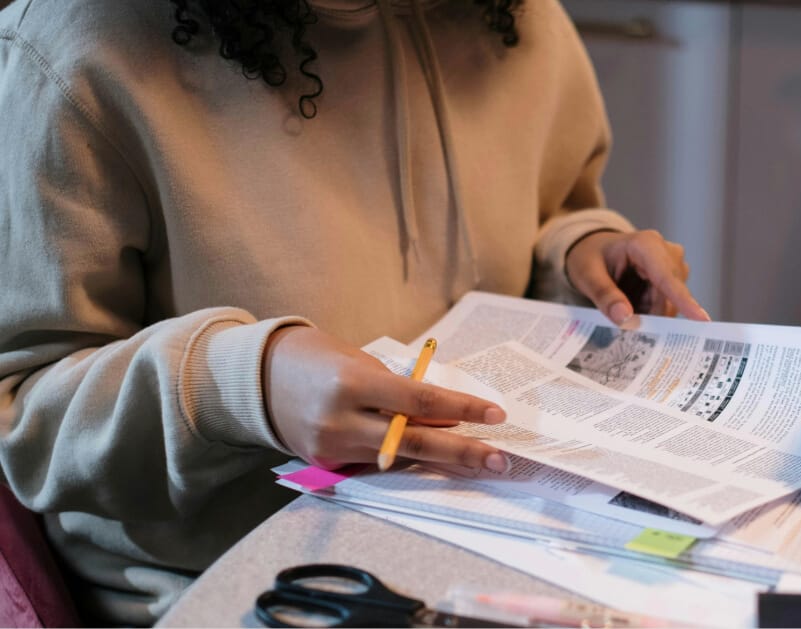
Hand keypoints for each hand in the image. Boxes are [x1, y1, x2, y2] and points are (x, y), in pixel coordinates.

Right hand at [261, 326, 508, 471]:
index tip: (494, 414)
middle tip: (500, 459)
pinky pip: (375, 465)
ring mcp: (331, 447)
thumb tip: (446, 418)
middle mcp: (341, 420)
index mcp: (353, 384)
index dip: (460, 410)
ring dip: (442, 462)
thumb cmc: (321, 359)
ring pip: (399, 459)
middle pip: (415, 442)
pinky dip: (405, 462)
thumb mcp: (364, 364)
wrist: (262, 377)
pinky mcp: (324, 465)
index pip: (419, 402)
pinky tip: (434, 463)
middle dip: (462, 452)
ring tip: (479, 463)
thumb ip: (401, 392)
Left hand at [565, 230, 709, 324]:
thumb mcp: (587, 275)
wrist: (594, 250)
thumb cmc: (590, 257)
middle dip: (649, 315)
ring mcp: (673, 266)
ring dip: (647, 314)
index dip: (684, 300)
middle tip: (625, 328)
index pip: (667, 277)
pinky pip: (666, 305)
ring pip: (669, 304)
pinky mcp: (673, 279)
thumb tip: (626, 318)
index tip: (702, 320)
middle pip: (669, 297)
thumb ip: (605, 296)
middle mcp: (667, 252)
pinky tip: (633, 307)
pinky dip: (649, 312)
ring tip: (623, 309)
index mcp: (646, 244)